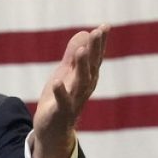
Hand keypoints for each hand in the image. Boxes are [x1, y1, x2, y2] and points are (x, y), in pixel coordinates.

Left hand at [31, 24, 109, 157]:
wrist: (52, 131)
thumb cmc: (60, 99)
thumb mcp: (66, 73)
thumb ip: (73, 55)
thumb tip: (84, 32)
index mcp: (87, 78)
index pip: (95, 58)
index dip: (100, 43)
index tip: (105, 26)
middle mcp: (84, 89)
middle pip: (91, 67)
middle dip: (94, 50)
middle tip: (97, 33)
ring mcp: (74, 101)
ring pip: (80, 83)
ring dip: (82, 67)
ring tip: (81, 51)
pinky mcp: (61, 112)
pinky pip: (62, 102)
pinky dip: (60, 92)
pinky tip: (56, 81)